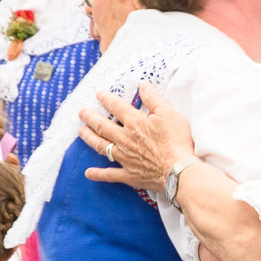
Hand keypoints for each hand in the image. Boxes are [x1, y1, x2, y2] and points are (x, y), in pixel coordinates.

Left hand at [79, 83, 199, 188]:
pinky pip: (109, 174)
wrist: (179, 170)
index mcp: (134, 123)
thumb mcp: (169, 113)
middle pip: (102, 126)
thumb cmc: (177, 141)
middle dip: (90, 117)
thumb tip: (143, 85)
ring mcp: (124, 158)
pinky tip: (88, 173)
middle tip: (81, 112)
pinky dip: (98, 174)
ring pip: (101, 146)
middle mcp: (125, 139)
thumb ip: (154, 98)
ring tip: (81, 132)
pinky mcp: (129, 175)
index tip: (98, 94)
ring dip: (89, 138)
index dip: (106, 99)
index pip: (116, 107)